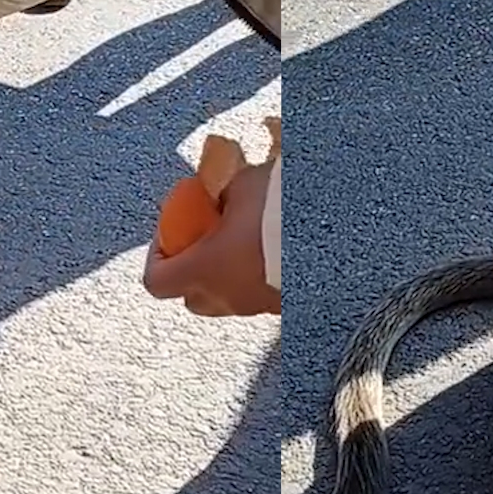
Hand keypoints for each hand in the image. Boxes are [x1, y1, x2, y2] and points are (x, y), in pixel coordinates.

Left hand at [142, 161, 280, 316]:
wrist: (335, 233)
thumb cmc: (278, 209)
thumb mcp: (242, 186)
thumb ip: (222, 195)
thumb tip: (220, 197)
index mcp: (204, 271)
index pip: (157, 281)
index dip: (157, 256)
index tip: (170, 231)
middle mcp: (226, 298)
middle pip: (192, 298)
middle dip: (191, 272)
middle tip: (203, 243)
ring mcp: (256, 307)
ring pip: (227, 300)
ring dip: (225, 277)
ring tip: (242, 245)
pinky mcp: (284, 307)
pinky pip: (258, 296)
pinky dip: (255, 279)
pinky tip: (270, 252)